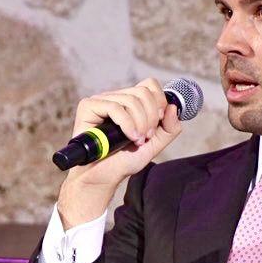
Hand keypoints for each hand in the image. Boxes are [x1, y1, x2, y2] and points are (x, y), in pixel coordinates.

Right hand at [58, 78, 182, 226]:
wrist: (103, 177)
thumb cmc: (124, 161)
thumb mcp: (154, 144)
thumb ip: (169, 128)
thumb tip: (173, 107)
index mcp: (129, 102)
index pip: (149, 85)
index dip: (159, 102)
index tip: (158, 123)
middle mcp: (114, 98)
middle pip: (143, 92)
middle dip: (150, 117)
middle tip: (146, 137)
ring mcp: (100, 101)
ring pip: (131, 100)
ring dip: (140, 123)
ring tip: (137, 140)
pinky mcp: (88, 107)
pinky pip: (115, 107)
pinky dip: (127, 124)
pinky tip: (128, 137)